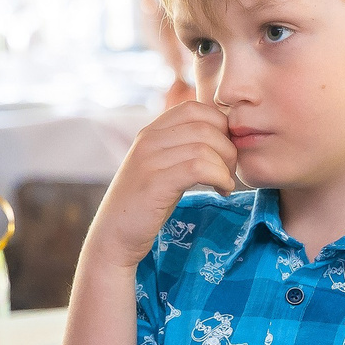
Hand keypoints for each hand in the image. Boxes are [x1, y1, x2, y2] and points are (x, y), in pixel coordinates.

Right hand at [84, 83, 239, 271]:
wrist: (114, 236)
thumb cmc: (145, 204)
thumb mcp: (163, 167)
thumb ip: (183, 148)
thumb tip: (223, 135)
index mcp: (151, 131)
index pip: (195, 108)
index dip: (221, 126)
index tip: (226, 152)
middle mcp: (148, 140)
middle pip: (205, 125)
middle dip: (229, 148)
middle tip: (230, 171)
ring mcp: (149, 160)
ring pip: (204, 146)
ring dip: (226, 166)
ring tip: (224, 184)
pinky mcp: (154, 183)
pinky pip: (198, 167)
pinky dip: (219, 177)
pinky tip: (222, 191)